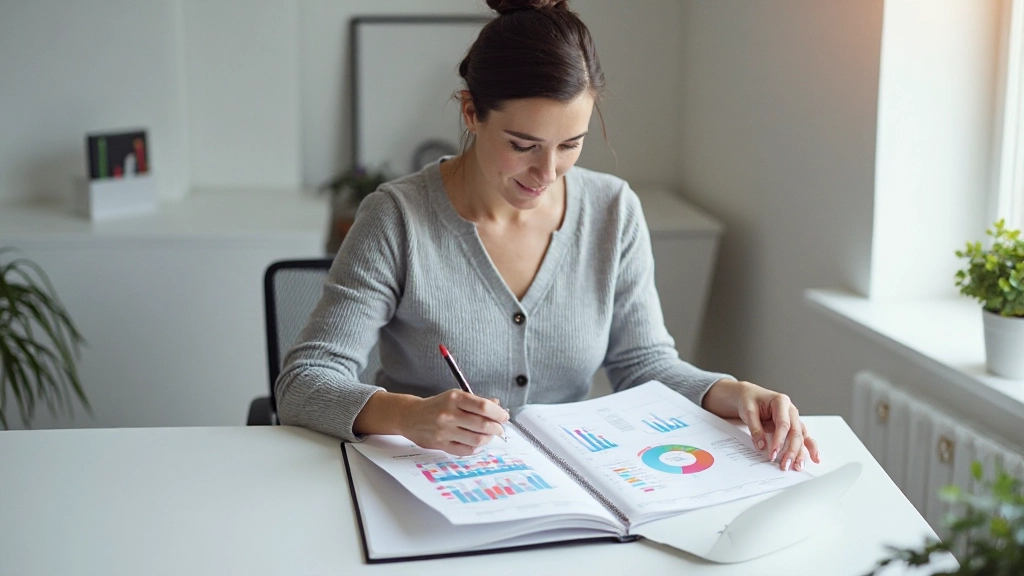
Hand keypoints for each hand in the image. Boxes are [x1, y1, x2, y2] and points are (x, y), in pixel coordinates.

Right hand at [402, 390, 508, 455]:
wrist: (410, 416)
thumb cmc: (437, 406)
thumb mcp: (455, 396)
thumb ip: (476, 402)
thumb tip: (497, 406)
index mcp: (455, 398)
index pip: (484, 407)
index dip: (498, 413)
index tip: (504, 416)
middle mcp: (449, 414)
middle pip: (483, 425)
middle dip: (496, 428)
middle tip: (499, 428)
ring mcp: (444, 430)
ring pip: (476, 439)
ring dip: (488, 439)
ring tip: (488, 436)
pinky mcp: (440, 444)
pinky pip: (465, 450)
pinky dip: (475, 448)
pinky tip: (475, 443)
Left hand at [701, 379, 820, 470]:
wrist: (751, 396)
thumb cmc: (750, 400)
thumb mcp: (748, 411)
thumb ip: (755, 428)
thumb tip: (761, 445)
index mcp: (781, 402)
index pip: (783, 424)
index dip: (779, 440)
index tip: (773, 454)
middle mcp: (791, 410)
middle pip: (795, 432)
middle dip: (791, 450)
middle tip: (785, 464)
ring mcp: (794, 419)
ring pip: (802, 437)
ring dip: (801, 452)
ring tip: (798, 466)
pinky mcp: (793, 426)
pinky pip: (803, 438)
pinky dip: (809, 448)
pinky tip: (814, 458)